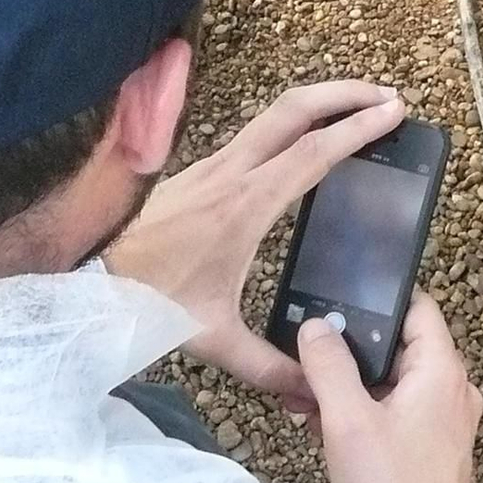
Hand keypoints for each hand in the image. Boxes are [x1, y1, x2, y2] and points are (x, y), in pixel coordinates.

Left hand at [105, 81, 402, 410]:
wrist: (87, 278)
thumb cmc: (149, 303)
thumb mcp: (215, 341)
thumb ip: (270, 367)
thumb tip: (314, 389)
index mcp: (245, 206)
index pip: (313, 152)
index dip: (359, 129)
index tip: (394, 113)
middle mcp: (231, 173)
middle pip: (295, 108)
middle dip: (346, 93)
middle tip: (387, 97)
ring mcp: (212, 165)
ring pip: (273, 113)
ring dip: (319, 102)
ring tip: (355, 107)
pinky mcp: (199, 170)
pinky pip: (255, 132)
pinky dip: (292, 122)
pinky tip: (303, 142)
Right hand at [297, 291, 481, 482]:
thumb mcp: (348, 421)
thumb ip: (329, 366)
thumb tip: (316, 326)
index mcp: (442, 371)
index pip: (417, 309)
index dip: (379, 302)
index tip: (340, 305)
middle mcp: (453, 391)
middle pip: (400, 349)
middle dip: (352, 355)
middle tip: (310, 362)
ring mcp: (447, 423)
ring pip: (394, 385)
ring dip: (352, 388)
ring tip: (307, 400)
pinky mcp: (435, 450)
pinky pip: (399, 415)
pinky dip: (366, 414)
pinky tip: (325, 428)